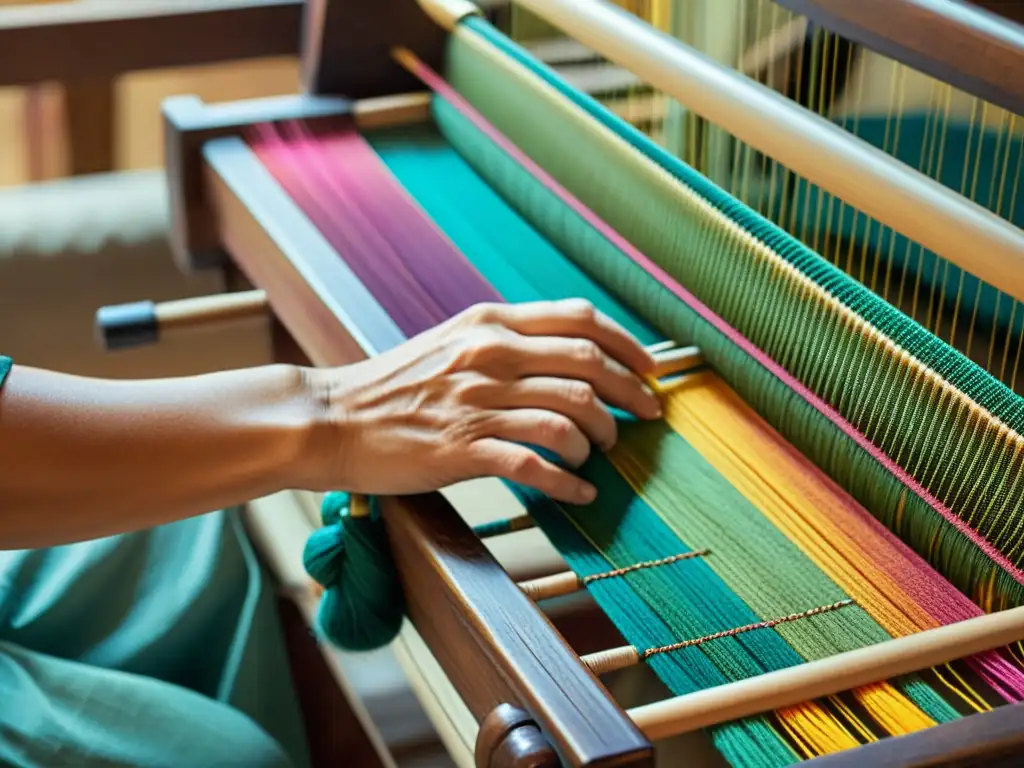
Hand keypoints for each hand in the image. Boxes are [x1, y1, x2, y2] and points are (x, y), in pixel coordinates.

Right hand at [302, 300, 660, 503]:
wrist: (331, 418)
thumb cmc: (394, 385)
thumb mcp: (452, 342)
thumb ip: (505, 341)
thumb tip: (567, 355)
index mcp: (490, 324)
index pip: (580, 320)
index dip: (627, 345)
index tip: (649, 371)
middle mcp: (489, 356)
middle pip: (587, 367)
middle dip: (629, 395)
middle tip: (645, 418)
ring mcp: (475, 403)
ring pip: (569, 415)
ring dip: (597, 441)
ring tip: (597, 456)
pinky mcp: (461, 449)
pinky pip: (536, 463)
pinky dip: (568, 482)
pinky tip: (579, 493)